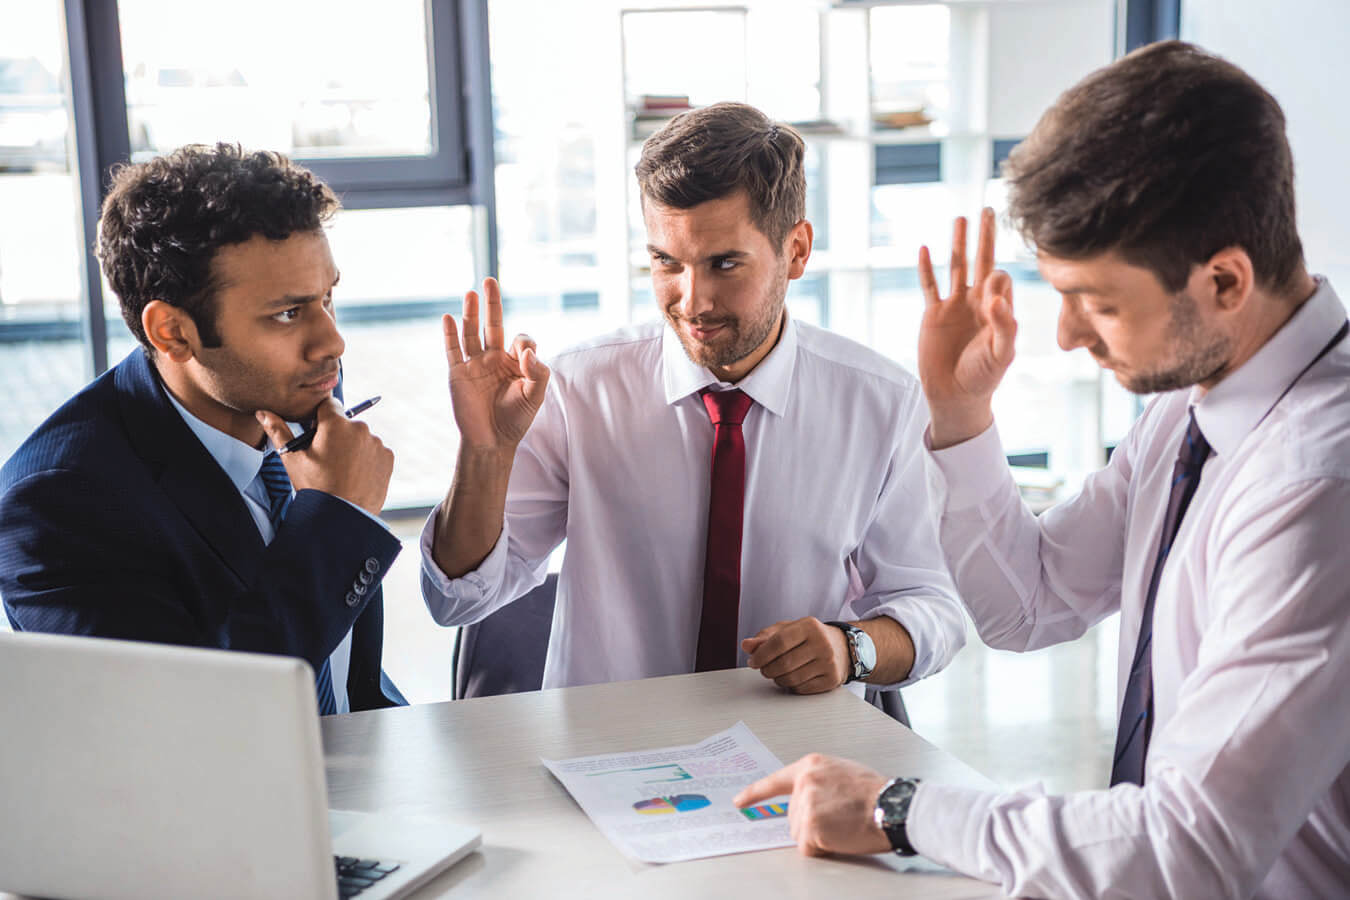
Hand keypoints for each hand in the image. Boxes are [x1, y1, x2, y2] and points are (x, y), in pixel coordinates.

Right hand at [257, 398, 392, 515]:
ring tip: (342, 470)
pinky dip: (367, 458)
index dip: (320, 417)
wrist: (342, 518)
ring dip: (352, 447)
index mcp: (336, 424)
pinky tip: (356, 475)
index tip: (316, 433)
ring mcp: (376, 443)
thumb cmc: (315, 487)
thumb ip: (278, 431)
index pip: (328, 404)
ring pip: (361, 437)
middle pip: (345, 422)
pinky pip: (375, 451)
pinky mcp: (388, 457)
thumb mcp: (293, 459)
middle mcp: (360, 428)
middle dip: (336, 434)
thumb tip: (263, 412)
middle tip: (327, 458)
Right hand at [444, 277, 549, 452]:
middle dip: (492, 304)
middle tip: (491, 280)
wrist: (491, 442)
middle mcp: (494, 359)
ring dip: (471, 313)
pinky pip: (452, 350)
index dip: (524, 343)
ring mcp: (475, 365)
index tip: (525, 358)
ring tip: (471, 292)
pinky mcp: (458, 374)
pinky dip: (449, 334)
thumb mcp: (535, 396)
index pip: (520, 340)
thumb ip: (538, 372)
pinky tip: (448, 317)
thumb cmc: (516, 420)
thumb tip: (526, 350)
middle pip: (493, 325)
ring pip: (471, 333)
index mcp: (515, 363)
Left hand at [733, 754, 891, 856]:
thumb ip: (818, 781)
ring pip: (800, 834)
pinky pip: (808, 848)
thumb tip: (807, 799)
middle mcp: (804, 782)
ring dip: (819, 837)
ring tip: (843, 824)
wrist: (892, 806)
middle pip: (793, 816)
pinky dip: (823, 849)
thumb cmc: (875, 792)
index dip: (755, 794)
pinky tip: (840, 835)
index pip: (775, 781)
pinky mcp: (810, 826)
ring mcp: (805, 804)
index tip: (739, 802)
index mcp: (811, 766)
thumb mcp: (842, 772)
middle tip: (840, 817)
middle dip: (812, 823)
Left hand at [742, 617, 849, 692]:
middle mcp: (822, 643)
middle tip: (763, 668)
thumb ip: (765, 637)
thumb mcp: (788, 630)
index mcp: (809, 626)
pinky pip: (801, 689)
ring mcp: (829, 663)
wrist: (842, 647)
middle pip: (783, 663)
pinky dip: (791, 686)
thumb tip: (746, 646)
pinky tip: (792, 677)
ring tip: (777, 672)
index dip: (761, 655)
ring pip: (791, 679)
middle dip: (767, 669)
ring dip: (777, 679)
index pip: (778, 642)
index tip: (752, 661)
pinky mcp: (832, 679)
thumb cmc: (810, 637)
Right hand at [917, 207, 1017, 448]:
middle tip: (989, 209)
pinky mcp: (933, 314)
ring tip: (960, 218)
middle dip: (986, 236)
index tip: (990, 297)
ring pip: (956, 267)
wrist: (956, 395)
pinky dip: (926, 268)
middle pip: (982, 260)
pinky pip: (929, 286)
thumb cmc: (984, 377)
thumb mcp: (1001, 355)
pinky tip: (923, 248)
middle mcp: (977, 302)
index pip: (1000, 279)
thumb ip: (1004, 326)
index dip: (997, 280)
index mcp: (997, 309)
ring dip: (959, 243)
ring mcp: (954, 306)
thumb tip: (996, 294)